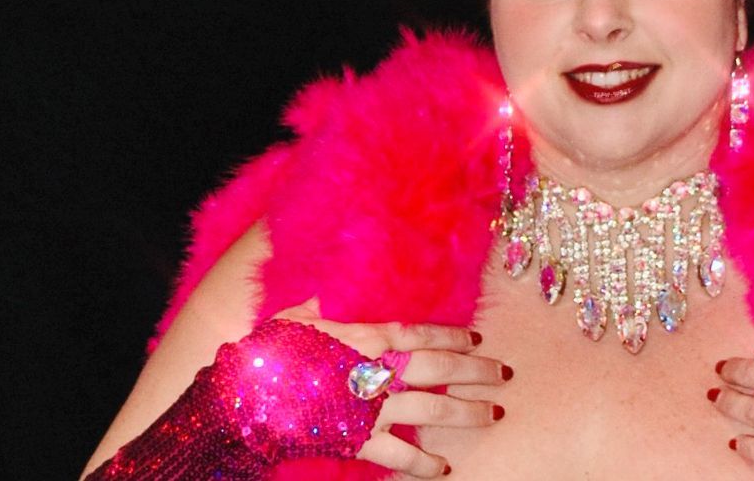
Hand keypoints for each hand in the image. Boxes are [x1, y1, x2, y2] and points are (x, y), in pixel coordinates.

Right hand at [274, 301, 508, 476]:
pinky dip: (423, 462)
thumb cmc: (272, 352)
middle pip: (438, 369)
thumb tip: (330, 290)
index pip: (420, 334)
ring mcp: (370, 407)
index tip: (476, 339)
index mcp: (365, 337)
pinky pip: (399, 454)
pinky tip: (444, 467)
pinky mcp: (359, 439)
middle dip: (474, 371)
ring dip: (465, 412)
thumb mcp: (298, 317)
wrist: (249, 398)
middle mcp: (377, 370)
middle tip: (504, 374)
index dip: (451, 336)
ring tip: (493, 414)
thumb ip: (322, 305)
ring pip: (430, 410)